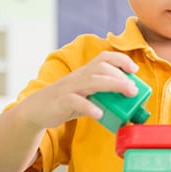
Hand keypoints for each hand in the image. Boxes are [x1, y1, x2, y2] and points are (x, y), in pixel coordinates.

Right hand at [21, 51, 139, 129]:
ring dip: (113, 85)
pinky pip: (75, 101)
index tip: (134, 69)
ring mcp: (69, 88)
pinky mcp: (61, 102)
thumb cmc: (65, 102)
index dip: (120, 60)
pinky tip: (99, 113)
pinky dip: (88, 107)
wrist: (36, 110)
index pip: (103, 58)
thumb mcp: (85, 95)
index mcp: (85, 72)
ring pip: (92, 81)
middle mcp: (78, 77)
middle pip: (101, 68)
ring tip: (128, 94)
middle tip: (134, 89)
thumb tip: (128, 105)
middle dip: (120, 75)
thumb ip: (102, 96)